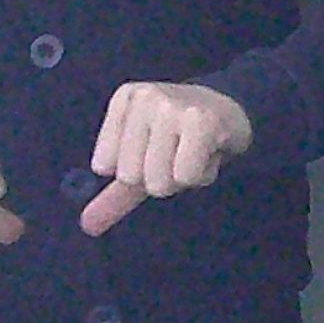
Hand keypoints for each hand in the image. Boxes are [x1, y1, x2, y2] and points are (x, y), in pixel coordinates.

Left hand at [80, 80, 255, 233]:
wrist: (236, 109)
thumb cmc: (184, 135)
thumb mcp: (145, 156)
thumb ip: (116, 191)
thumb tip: (87, 225)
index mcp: (125, 99)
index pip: (104, 165)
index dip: (136, 169)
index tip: (157, 148)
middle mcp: (145, 97)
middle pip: (131, 175)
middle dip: (160, 176)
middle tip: (180, 152)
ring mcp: (171, 107)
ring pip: (158, 180)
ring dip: (182, 178)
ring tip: (194, 153)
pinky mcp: (200, 121)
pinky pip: (186, 177)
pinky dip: (201, 176)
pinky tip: (210, 153)